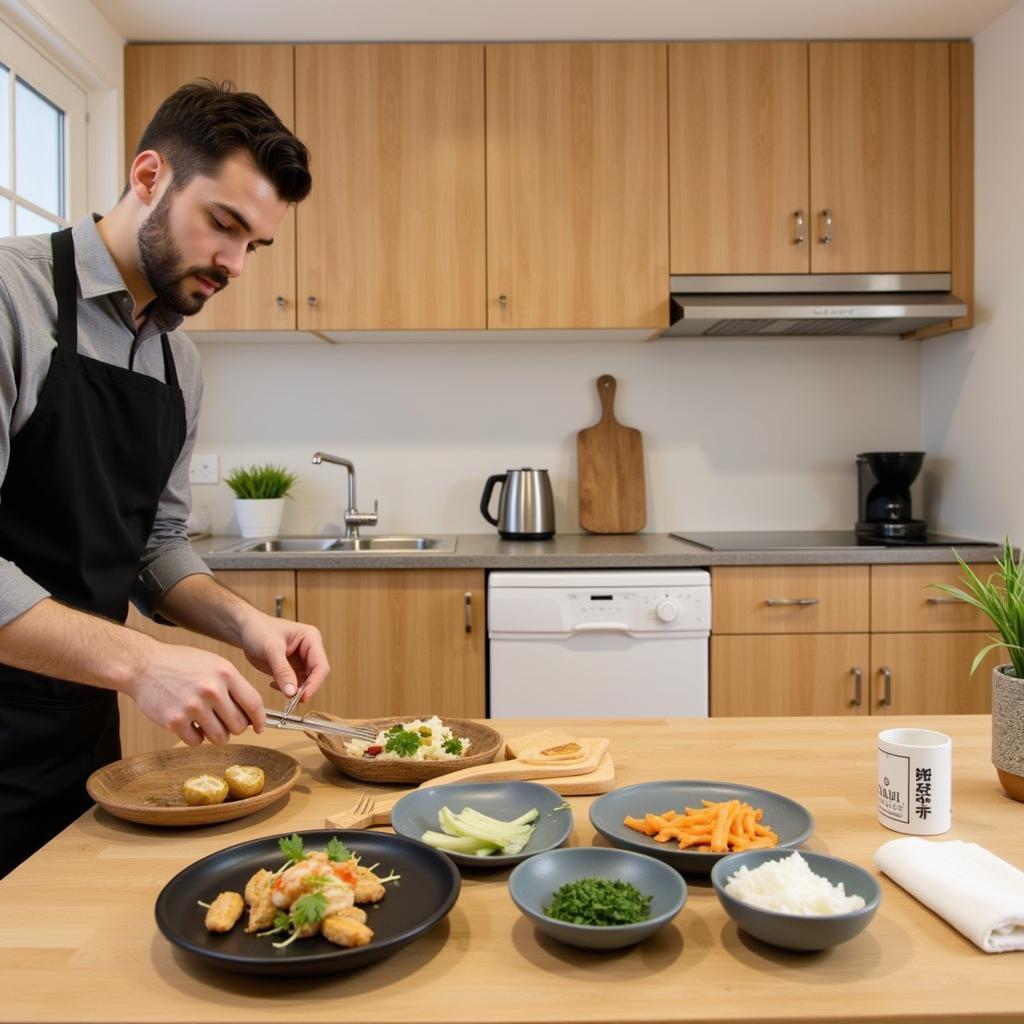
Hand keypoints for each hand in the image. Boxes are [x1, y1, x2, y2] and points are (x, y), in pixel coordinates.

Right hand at [128, 644, 265, 745]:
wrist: (144, 665)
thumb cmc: (182, 665)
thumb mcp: (214, 665)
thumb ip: (234, 686)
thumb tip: (252, 714)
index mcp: (225, 673)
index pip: (253, 703)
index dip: (260, 720)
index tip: (260, 728)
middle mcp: (211, 689)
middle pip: (239, 725)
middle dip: (235, 728)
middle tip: (225, 723)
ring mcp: (192, 706)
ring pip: (221, 738)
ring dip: (217, 735)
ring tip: (208, 724)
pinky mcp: (174, 721)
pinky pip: (197, 742)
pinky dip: (196, 738)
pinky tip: (190, 725)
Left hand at [238, 614, 329, 701]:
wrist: (245, 629)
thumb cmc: (258, 629)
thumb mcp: (270, 649)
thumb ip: (283, 671)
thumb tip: (292, 693)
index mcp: (311, 639)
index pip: (321, 666)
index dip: (315, 683)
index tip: (303, 697)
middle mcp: (310, 650)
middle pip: (316, 675)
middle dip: (305, 688)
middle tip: (291, 699)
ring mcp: (302, 659)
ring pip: (306, 682)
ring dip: (295, 690)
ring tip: (278, 688)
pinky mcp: (292, 668)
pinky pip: (295, 683)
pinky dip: (286, 688)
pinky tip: (273, 684)